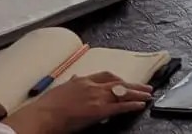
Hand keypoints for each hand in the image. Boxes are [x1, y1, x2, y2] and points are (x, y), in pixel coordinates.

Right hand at [3, 72, 152, 133]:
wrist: (42, 116)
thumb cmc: (47, 107)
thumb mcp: (60, 90)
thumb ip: (71, 83)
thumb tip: (75, 78)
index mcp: (82, 81)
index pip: (105, 76)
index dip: (117, 79)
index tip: (124, 81)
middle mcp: (91, 86)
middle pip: (118, 82)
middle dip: (133, 84)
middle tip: (145, 86)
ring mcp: (96, 97)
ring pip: (122, 92)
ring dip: (138, 93)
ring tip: (148, 95)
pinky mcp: (99, 110)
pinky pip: (120, 106)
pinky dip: (133, 104)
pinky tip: (141, 105)